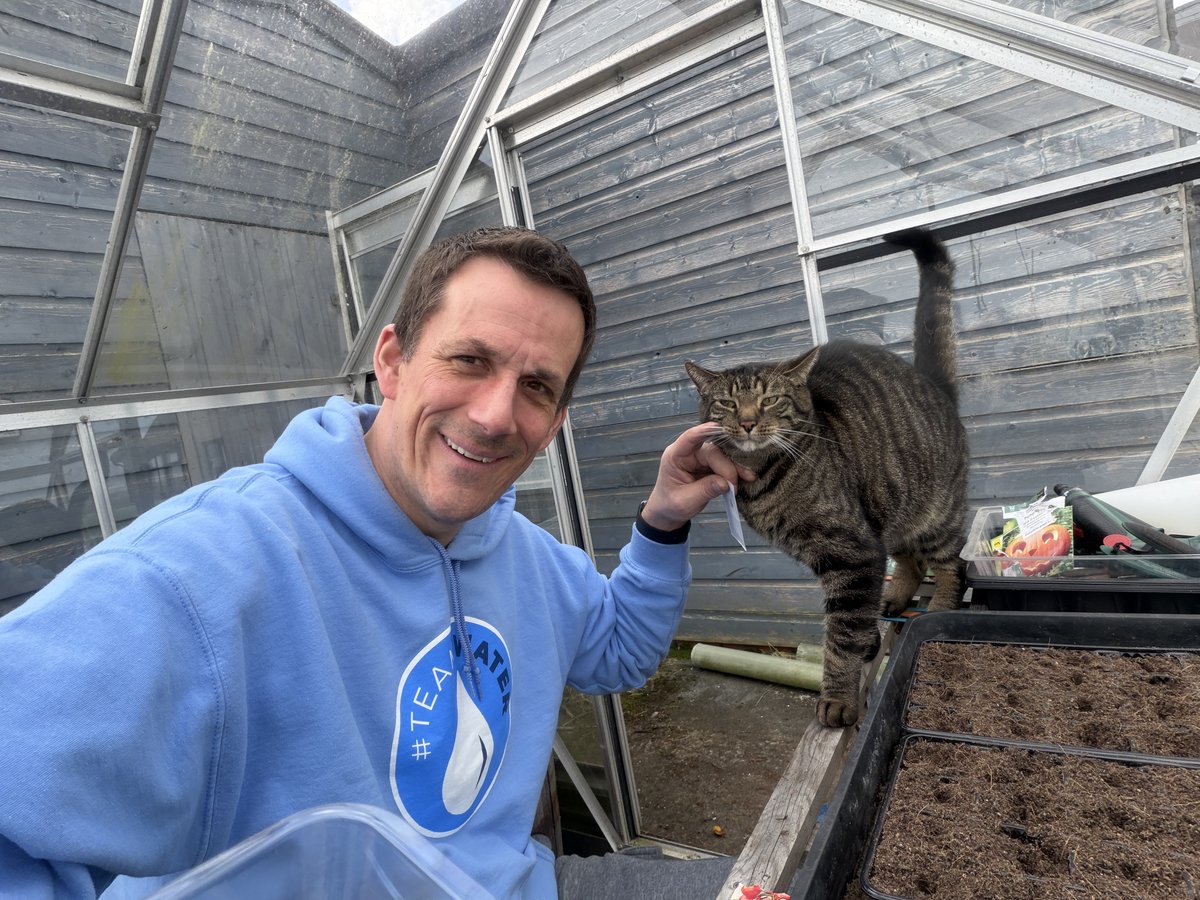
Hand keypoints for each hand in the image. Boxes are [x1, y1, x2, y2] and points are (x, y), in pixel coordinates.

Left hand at [639, 423, 755, 531]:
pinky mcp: (709, 465)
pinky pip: (725, 464)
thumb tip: (725, 483)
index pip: (689, 438)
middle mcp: (689, 453)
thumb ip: (705, 490)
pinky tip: (745, 478)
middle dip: (727, 467)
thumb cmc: (670, 504)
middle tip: (734, 486)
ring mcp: (700, 458)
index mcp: (675, 456)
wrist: (669, 512)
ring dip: (735, 468)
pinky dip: (735, 472)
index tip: (718, 427)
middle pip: (713, 452)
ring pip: (722, 456)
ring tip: (748, 478)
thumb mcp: (685, 501)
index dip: (703, 431)